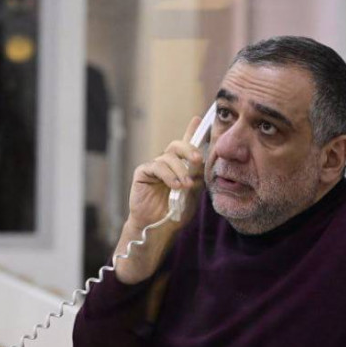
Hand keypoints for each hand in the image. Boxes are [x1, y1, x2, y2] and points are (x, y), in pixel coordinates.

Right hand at [127, 116, 204, 230]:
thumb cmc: (175, 212)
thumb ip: (197, 177)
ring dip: (180, 170)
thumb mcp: (192, 194)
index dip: (193, 131)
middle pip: (178, 145)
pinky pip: (157, 166)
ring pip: (168, 157)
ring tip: (184, 185)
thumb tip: (202, 160)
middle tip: (198, 160)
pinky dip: (168, 175)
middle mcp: (167, 163)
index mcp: (180, 166)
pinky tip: (174, 186)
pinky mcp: (143, 172)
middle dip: (190, 149)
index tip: (200, 119)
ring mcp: (154, 166)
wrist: (158, 227)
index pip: (187, 145)